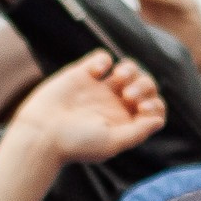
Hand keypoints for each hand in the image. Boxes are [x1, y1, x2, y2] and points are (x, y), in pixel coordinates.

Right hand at [0, 51, 165, 200]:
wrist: (41, 132)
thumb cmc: (75, 143)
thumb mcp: (111, 142)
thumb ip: (138, 132)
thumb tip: (158, 119)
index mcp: (124, 122)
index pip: (153, 108)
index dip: (155, 104)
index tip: (142, 108)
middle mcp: (114, 104)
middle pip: (145, 85)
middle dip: (144, 85)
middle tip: (128, 95)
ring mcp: (98, 88)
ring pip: (129, 68)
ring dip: (131, 69)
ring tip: (119, 79)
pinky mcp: (81, 74)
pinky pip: (102, 57)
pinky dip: (104, 59)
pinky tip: (96, 72)